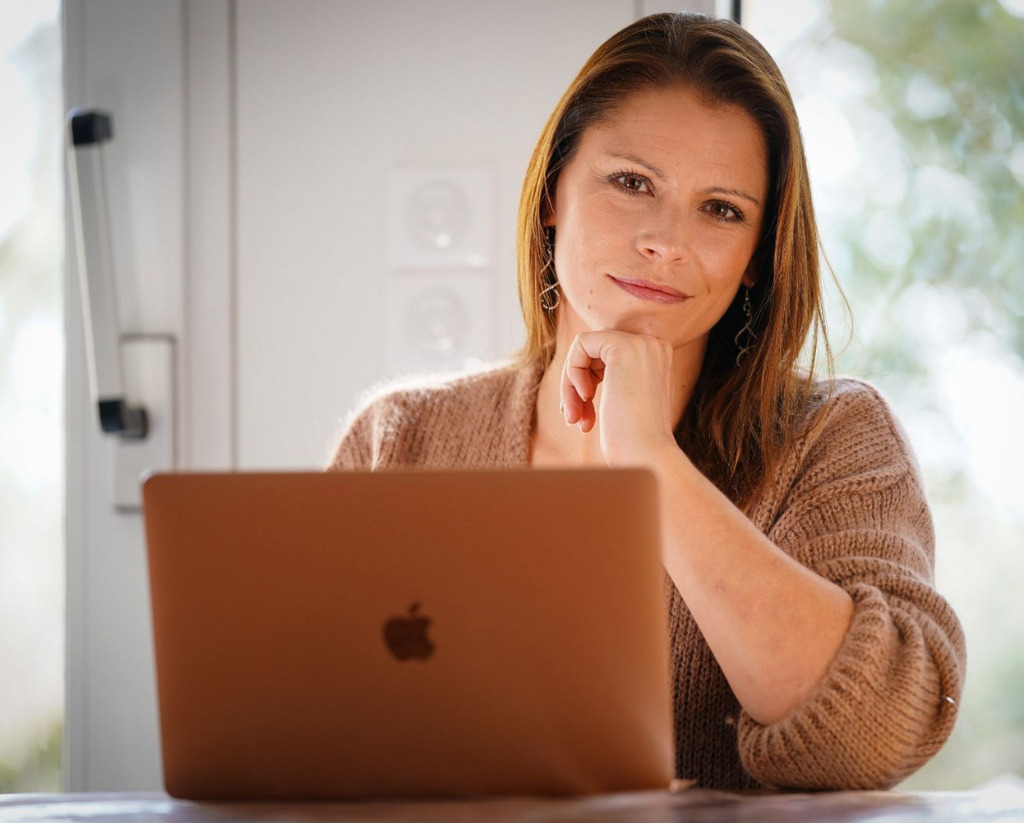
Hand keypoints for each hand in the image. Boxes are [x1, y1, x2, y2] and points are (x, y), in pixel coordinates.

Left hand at [559, 330, 677, 465]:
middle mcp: (653, 345)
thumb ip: (614, 380)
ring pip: (584, 350)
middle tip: (573, 417)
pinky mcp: (622, 346)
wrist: (647, 456)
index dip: (587, 382)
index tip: (581, 413)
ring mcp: (640, 343)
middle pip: (593, 352)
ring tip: (574, 417)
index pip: (606, 356)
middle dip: (575, 385)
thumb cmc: (633, 442)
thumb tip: (583, 370)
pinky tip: (583, 399)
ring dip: (570, 386)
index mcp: (656, 358)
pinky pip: (581, 345)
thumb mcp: (624, 403)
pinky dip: (572, 374)